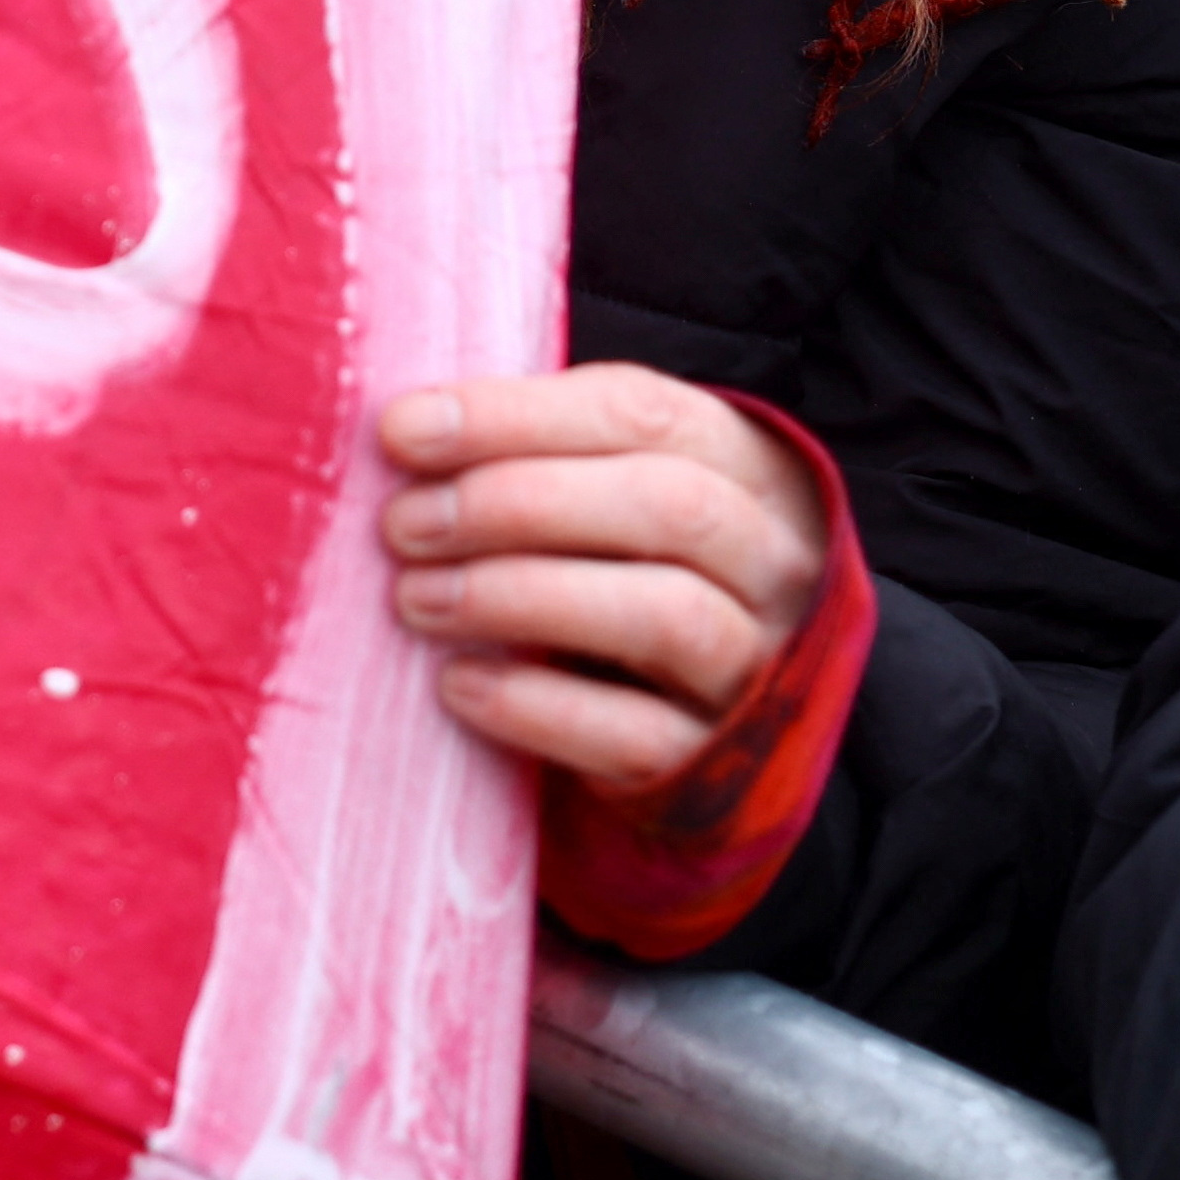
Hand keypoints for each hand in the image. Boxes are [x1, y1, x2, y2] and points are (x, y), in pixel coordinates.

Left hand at [376, 366, 831, 798]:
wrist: (706, 734)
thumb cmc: (625, 573)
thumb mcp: (606, 494)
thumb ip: (534, 455)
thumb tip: (403, 430)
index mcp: (751, 469)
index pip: (643, 413)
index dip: (515, 415)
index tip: (401, 431)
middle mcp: (778, 564)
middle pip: (668, 506)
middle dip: (516, 503)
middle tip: (404, 524)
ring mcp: (765, 667)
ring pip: (666, 615)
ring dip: (522, 596)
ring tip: (415, 598)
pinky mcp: (727, 766)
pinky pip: (642, 735)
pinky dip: (538, 706)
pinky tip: (457, 685)